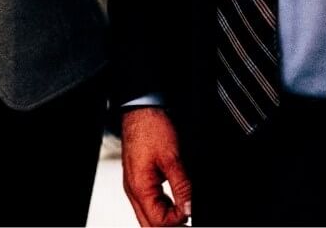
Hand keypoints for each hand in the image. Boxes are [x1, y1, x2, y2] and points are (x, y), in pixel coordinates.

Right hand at [122, 107, 191, 226]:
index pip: (158, 221)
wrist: (141, 109)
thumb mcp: (172, 158)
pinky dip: (162, 207)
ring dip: (166, 218)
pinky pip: (149, 202)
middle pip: (149, 223)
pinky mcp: (139, 178)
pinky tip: (175, 203)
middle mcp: (134, 189)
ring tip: (184, 212)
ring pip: (148, 215)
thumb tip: (190, 208)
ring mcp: (135, 184)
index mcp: (139, 187)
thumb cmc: (151, 127)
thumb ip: (182, 186)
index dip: (178, 219)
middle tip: (187, 218)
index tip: (191, 210)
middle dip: (168, 225)